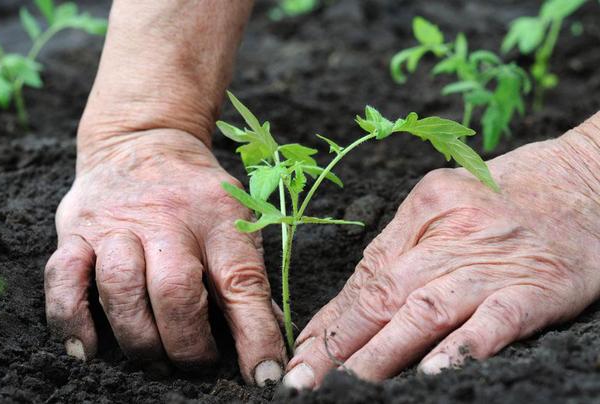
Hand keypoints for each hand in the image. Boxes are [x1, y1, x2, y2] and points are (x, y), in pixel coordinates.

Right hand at [44, 129, 285, 385]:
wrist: (143, 141)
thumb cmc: (196, 194)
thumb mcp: (235, 220)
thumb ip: (247, 277)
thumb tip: (268, 341)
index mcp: (218, 217)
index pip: (242, 281)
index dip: (256, 334)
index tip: (265, 375)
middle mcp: (166, 218)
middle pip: (175, 290)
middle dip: (187, 343)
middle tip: (196, 365)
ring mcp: (115, 224)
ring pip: (120, 288)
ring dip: (139, 338)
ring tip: (155, 360)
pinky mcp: (75, 231)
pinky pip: (63, 279)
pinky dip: (72, 321)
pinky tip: (88, 350)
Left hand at [283, 117, 599, 388]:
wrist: (585, 180)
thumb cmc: (508, 197)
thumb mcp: (444, 206)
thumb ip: (401, 252)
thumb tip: (349, 307)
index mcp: (422, 211)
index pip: (365, 276)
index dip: (330, 320)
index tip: (303, 354)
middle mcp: (449, 234)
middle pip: (383, 294)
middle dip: (339, 344)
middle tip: (305, 380)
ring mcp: (491, 262)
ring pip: (425, 309)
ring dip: (383, 352)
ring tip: (351, 385)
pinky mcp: (535, 286)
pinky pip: (494, 320)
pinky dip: (462, 346)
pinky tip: (433, 372)